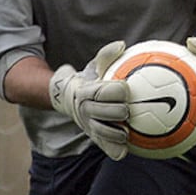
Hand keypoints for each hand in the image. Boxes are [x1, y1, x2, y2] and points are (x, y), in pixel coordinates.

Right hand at [49, 41, 129, 159]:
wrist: (67, 97)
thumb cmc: (88, 79)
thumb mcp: (94, 66)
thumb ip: (106, 55)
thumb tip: (122, 44)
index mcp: (87, 91)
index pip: (105, 92)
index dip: (119, 91)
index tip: (126, 88)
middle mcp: (86, 110)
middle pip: (111, 113)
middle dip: (123, 111)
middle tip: (128, 108)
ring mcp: (89, 126)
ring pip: (108, 134)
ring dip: (121, 133)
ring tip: (127, 129)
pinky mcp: (93, 138)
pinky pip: (107, 149)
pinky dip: (117, 150)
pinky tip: (127, 147)